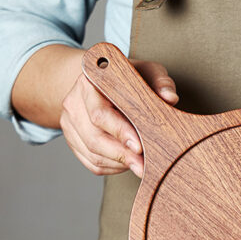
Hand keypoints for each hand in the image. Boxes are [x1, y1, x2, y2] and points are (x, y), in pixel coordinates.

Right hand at [60, 57, 178, 177]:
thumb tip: (170, 98)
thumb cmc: (127, 79)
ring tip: (140, 166)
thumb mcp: (146, 71)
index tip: (138, 146)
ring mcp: (70, 124)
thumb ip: (160, 83)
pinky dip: (112, 168)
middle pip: (93, 138)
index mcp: (88, 83)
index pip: (99, 113)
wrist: (103, 83)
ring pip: (92, 154)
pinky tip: (128, 164)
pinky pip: (91, 162)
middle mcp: (74, 103)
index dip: (119, 132)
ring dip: (118, 164)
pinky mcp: (73, 140)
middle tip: (143, 166)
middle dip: (121, 155)